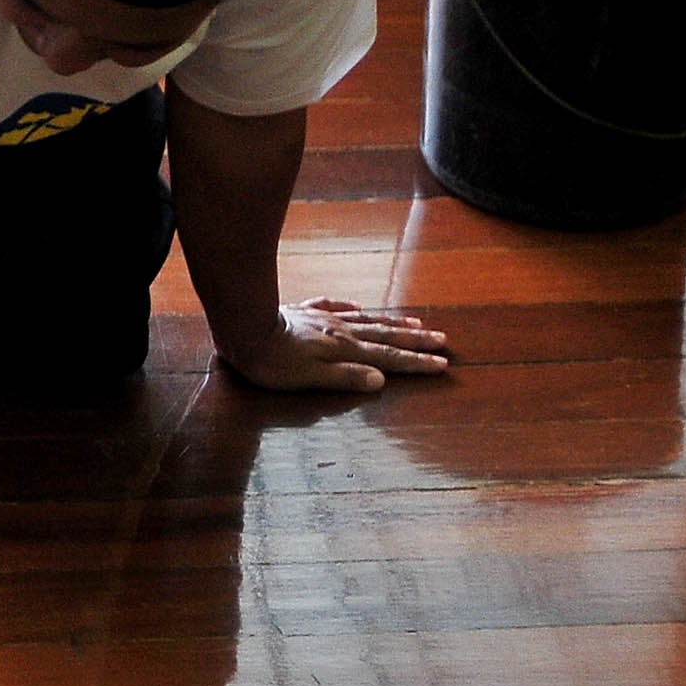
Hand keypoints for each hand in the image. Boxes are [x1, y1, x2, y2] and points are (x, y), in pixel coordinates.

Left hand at [220, 298, 451, 393]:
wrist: (243, 326)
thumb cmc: (271, 361)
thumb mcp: (308, 378)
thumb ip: (345, 377)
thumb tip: (381, 380)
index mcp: (344, 350)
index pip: (388, 357)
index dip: (415, 362)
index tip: (442, 364)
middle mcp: (340, 331)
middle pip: (385, 335)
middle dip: (416, 339)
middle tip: (443, 340)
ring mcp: (323, 318)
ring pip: (366, 319)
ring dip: (393, 322)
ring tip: (417, 322)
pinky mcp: (304, 311)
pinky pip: (334, 306)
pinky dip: (351, 308)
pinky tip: (358, 307)